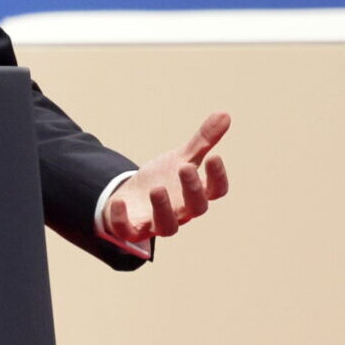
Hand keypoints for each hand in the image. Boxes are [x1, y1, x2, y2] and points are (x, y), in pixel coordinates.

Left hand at [104, 111, 231, 243]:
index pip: (216, 190)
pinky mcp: (133, 230)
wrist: (133, 197)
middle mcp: (181, 212)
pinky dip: (123, 219)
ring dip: (163, 208)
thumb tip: (225, 114)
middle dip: (192, 189)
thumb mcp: (180, 158)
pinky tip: (119, 202)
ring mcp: (157, 223)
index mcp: (195, 194)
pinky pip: (129, 230)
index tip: (215, 156)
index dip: (218, 176)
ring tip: (157, 188)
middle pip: (195, 208)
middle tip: (185, 167)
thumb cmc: (162, 178)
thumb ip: (202, 141)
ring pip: (167, 226)